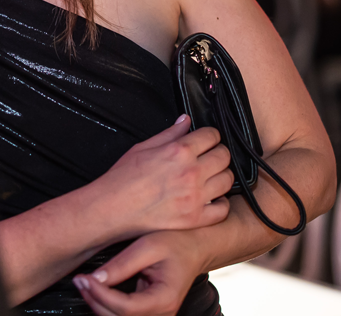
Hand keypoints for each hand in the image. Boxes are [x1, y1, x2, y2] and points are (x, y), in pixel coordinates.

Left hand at [73, 231, 202, 315]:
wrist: (194, 249)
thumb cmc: (176, 244)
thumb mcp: (149, 246)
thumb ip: (123, 264)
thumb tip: (95, 278)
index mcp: (165, 299)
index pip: (126, 307)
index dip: (100, 295)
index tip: (83, 278)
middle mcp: (162, 314)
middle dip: (95, 301)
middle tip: (79, 279)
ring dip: (98, 305)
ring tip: (84, 283)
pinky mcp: (149, 314)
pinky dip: (106, 307)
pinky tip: (95, 290)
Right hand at [93, 115, 232, 238]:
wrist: (112, 209)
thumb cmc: (122, 179)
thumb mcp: (143, 147)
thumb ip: (169, 134)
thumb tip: (185, 121)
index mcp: (178, 151)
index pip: (212, 135)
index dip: (210, 135)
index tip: (207, 140)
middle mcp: (191, 172)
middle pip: (224, 156)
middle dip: (218, 153)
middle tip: (210, 157)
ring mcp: (195, 197)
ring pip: (228, 180)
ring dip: (221, 176)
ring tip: (211, 177)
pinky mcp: (195, 219)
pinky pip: (223, 209)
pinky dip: (220, 203)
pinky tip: (211, 199)